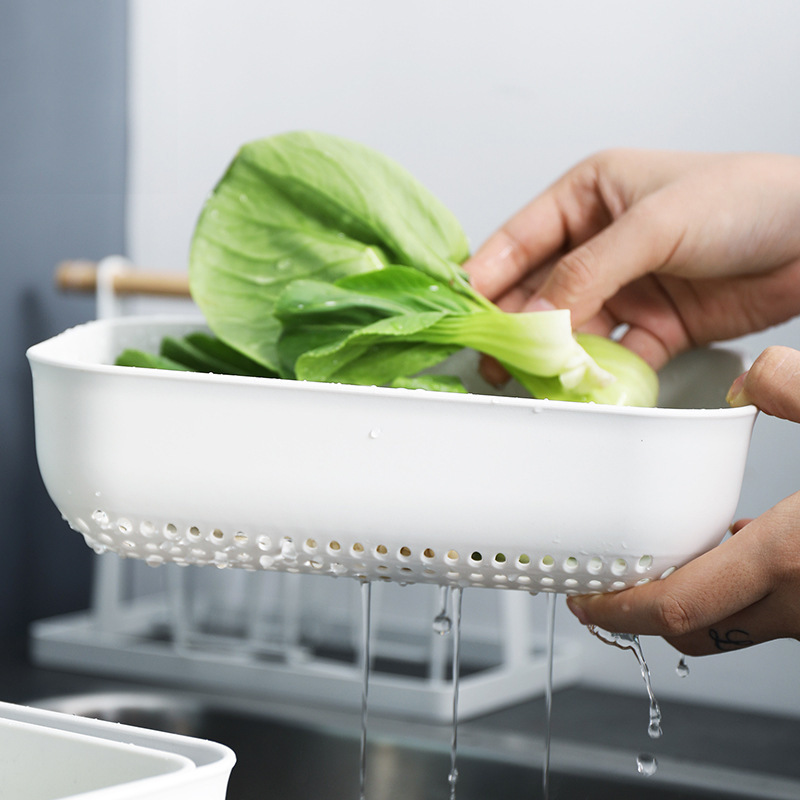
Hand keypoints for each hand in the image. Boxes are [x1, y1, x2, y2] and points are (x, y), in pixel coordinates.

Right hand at [465, 150, 799, 372]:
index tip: (461, 313)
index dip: (485, 276)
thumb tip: (536, 318)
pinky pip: (612, 355)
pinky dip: (598, 375)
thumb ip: (587, 272)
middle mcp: (600, 243)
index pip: (519, 240)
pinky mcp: (653, 325)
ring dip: (555, 356)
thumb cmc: (747, 199)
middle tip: (493, 358)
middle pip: (538, 291)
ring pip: (570, 329)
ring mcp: (625, 286)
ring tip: (534, 379)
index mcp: (589, 197)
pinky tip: (585, 387)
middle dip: (516, 326)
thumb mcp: (654, 224)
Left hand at [566, 346, 799, 654]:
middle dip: (640, 613)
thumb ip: (793, 389)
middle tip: (606, 586)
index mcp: (786, 560)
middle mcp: (797, 603)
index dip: (618, 611)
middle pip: (692, 631)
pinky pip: (765, 611)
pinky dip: (734, 588)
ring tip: (661, 560)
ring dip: (689, 600)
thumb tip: (753, 377)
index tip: (583, 601)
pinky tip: (741, 545)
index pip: (675, 608)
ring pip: (730, 626)